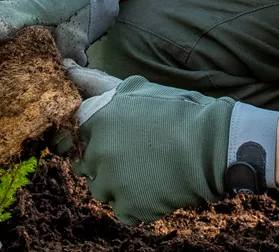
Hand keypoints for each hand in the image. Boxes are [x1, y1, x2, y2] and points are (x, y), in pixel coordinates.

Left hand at [59, 60, 278, 223]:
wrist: (213, 144)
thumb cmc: (178, 111)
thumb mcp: (135, 88)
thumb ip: (95, 82)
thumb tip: (65, 67)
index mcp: (94, 121)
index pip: (72, 136)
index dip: (91, 137)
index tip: (112, 138)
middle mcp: (97, 153)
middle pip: (86, 165)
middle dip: (104, 161)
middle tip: (135, 154)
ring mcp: (112, 183)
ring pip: (100, 189)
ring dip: (117, 184)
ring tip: (145, 170)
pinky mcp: (130, 207)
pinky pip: (121, 211)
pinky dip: (136, 204)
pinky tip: (153, 187)